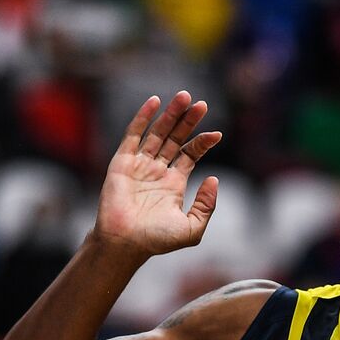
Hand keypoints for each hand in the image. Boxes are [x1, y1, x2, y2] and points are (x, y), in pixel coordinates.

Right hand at [92, 92, 221, 258]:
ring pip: (157, 132)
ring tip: (184, 96)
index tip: (217, 134)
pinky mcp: (122, 161)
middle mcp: (157, 170)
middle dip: (188, 121)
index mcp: (174, 183)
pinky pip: (133, 134)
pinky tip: (154, 102)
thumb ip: (206, 205)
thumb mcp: (192, 228)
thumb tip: (215, 179)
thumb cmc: (157, 240)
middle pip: (175, 138)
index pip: (190, 154)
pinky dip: (143, 117)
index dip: (203, 142)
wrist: (126, 243)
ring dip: (170, 114)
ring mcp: (140, 164)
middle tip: (201, 104)